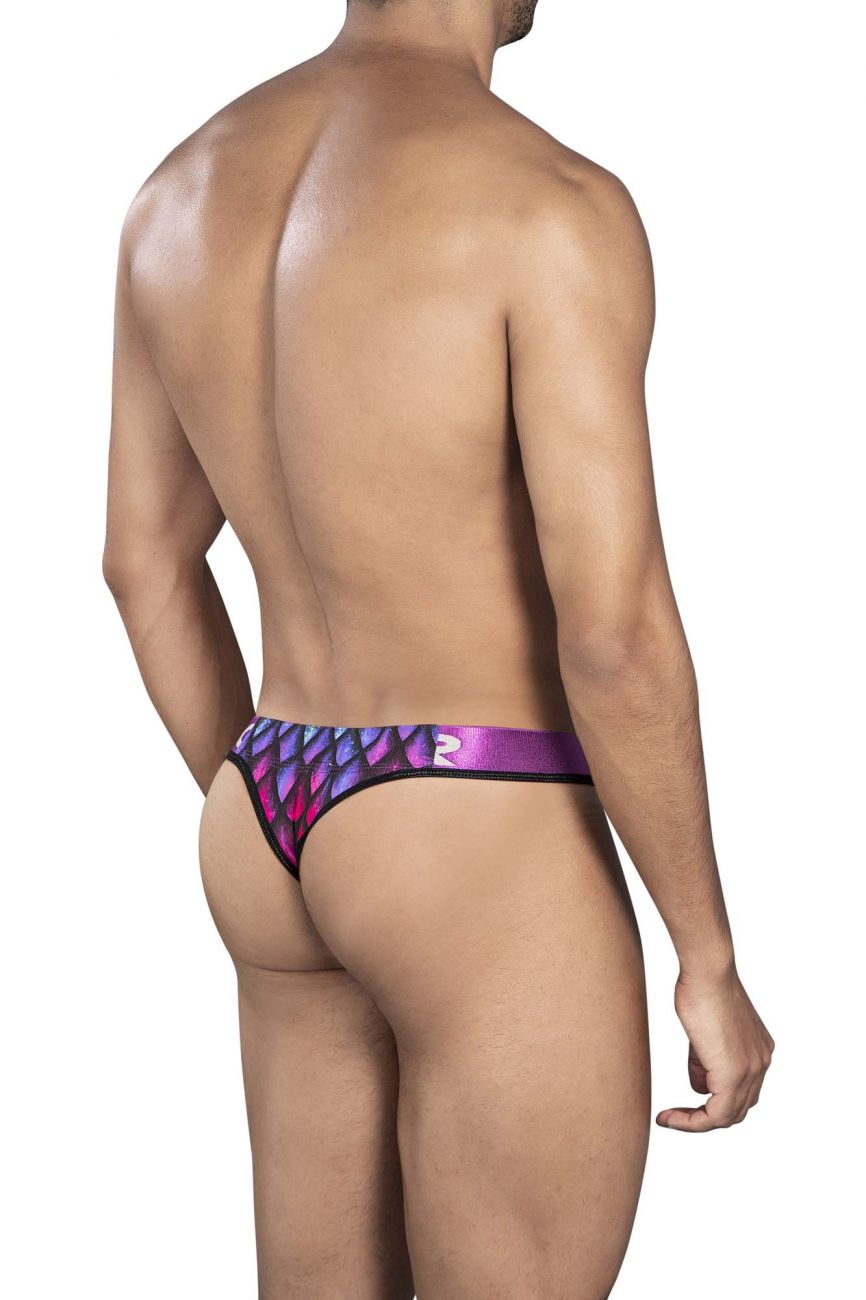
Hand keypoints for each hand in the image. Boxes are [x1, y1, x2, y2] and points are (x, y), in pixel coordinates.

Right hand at [657, 965, 773, 1131]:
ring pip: (726, 1116)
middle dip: (704, 1114)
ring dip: (696, 1120)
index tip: (685, 1100)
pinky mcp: (734, 1075)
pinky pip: (715, 1116)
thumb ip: (706, 1058)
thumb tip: (699, 1083)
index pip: (740, 1091)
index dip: (712, 1100)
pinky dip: (692, 1122)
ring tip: (670, 1117)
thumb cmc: (701, 987)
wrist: (708, 972)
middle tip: (676, 1114)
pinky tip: (670, 1118)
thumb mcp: (706, 1029)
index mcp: (758, 1051)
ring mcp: (751, 1071)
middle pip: (736, 1108)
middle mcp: (761, 1063)